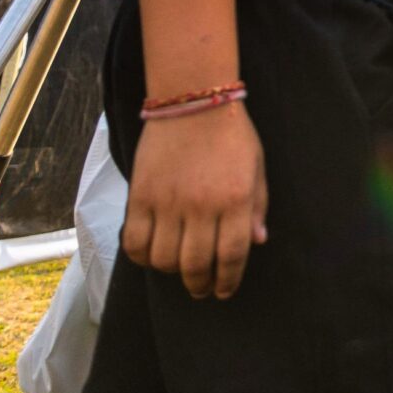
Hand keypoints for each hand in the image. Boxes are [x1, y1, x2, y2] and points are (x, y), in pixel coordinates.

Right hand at [122, 104, 268, 298]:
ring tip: (178, 270)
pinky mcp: (141, 196)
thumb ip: (257, 206)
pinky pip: (135, 242)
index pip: (231, 255)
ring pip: (163, 259)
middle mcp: (202, 206)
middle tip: (201, 289)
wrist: (194, 101)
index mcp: (236, 199)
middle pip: (195, 265)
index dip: (227, 280)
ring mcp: (168, 202)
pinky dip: (142, 256)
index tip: (224, 291)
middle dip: (199, 285)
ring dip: (171, 273)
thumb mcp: (257, 167)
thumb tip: (258, 242)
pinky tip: (152, 254)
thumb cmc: (232, 134)